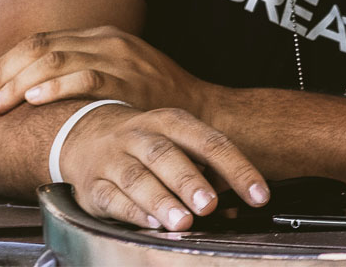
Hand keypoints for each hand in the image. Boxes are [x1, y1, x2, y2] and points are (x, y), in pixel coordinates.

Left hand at [0, 27, 209, 116]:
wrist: (199, 110)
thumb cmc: (152, 96)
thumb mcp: (118, 70)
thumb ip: (81, 68)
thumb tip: (29, 85)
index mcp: (100, 35)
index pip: (40, 41)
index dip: (5, 64)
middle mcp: (107, 41)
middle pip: (39, 48)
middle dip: (3, 74)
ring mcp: (119, 59)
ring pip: (54, 60)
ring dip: (17, 84)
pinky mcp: (129, 81)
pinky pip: (85, 79)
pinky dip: (55, 88)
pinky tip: (34, 100)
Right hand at [57, 103, 268, 230]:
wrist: (87, 134)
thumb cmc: (149, 145)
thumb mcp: (180, 143)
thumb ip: (209, 170)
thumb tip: (237, 202)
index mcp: (172, 122)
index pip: (211, 142)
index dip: (237, 168)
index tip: (258, 194)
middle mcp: (141, 136)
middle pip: (166, 155)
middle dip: (189, 181)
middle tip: (209, 205)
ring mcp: (113, 159)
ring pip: (136, 178)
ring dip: (161, 201)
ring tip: (183, 221)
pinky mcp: (92, 186)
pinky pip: (112, 199)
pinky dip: (133, 212)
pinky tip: (151, 224)